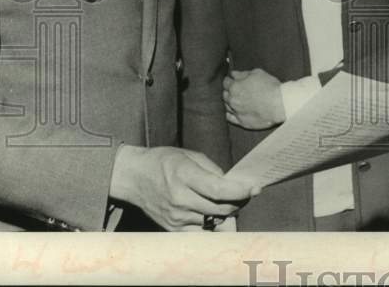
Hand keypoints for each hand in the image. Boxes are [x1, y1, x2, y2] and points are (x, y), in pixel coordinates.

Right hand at [109, 145, 258, 230]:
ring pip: (214, 222)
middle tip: (247, 194)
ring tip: (230, 202)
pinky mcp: (173, 229)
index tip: (255, 188)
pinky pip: (202, 233)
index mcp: (184, 175)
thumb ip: (213, 170)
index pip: (218, 190)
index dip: (240, 191)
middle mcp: (180, 199)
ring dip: (228, 213)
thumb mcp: (189, 155)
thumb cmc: (163, 162)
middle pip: (221, 209)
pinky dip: (214, 226)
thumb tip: (234, 184)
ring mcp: (176, 217)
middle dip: (240, 202)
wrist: (133, 177)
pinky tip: (217, 215)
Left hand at [223, 68, 284, 128]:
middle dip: (229, 91)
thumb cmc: (270, 87)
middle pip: (224, 94)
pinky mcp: (241, 121)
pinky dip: (229, 113)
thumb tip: (233, 74)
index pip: (226, 82)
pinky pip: (229, 118)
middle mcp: (232, 100)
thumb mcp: (257, 73)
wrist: (279, 104)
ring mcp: (236, 111)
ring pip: (226, 106)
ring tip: (236, 99)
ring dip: (229, 101)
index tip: (232, 80)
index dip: (229, 80)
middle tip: (236, 89)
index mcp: (235, 86)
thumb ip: (243, 73)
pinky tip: (232, 111)